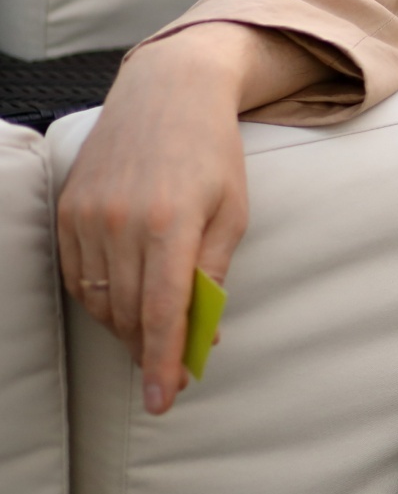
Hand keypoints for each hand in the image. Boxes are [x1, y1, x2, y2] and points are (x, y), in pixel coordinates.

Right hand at [55, 21, 320, 413]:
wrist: (168, 94)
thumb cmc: (213, 154)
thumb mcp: (233, 211)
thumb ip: (213, 272)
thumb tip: (204, 331)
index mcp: (171, 224)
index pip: (164, 311)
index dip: (163, 361)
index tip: (164, 400)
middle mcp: (121, 221)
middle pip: (129, 312)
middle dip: (148, 351)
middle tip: (169, 374)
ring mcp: (88, 215)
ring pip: (100, 300)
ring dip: (125, 328)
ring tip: (152, 338)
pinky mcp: (68, 209)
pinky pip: (78, 277)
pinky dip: (100, 299)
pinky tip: (123, 303)